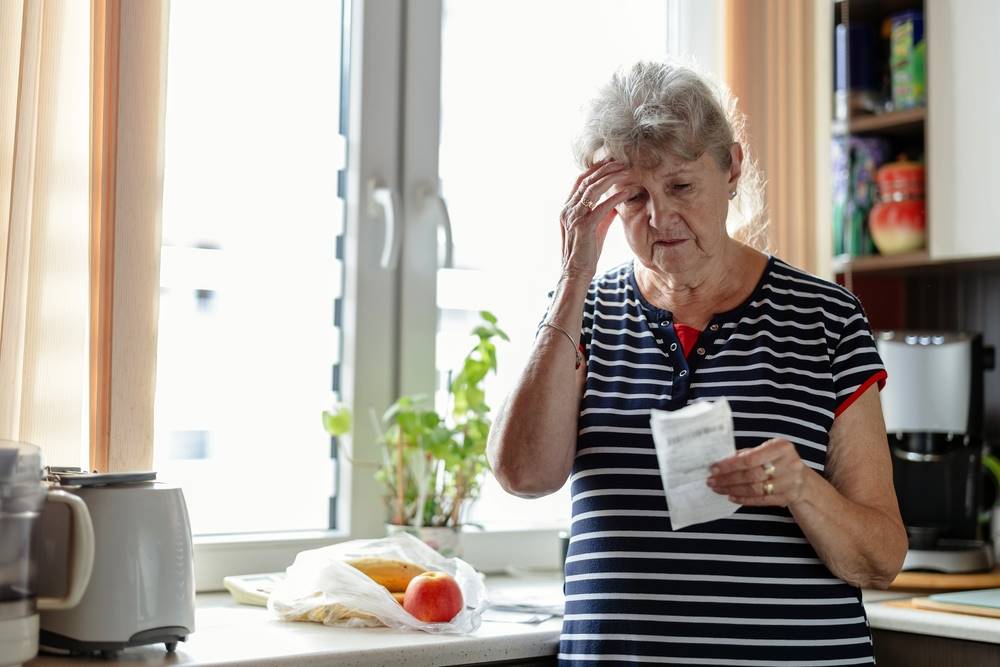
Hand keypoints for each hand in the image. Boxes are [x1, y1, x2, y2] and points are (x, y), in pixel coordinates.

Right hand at [560, 160, 636, 280]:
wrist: (576, 273)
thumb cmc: (586, 253)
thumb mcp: (596, 228)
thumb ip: (603, 213)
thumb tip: (616, 202)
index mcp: (567, 209)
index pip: (580, 181)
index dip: (595, 169)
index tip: (611, 162)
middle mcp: (567, 210)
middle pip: (586, 180)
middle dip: (605, 169)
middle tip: (622, 162)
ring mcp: (574, 217)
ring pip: (592, 189)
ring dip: (611, 178)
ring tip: (626, 172)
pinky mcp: (584, 227)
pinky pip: (601, 206)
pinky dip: (615, 197)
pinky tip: (627, 192)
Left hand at [706, 438, 811, 506]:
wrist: (804, 480)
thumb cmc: (779, 461)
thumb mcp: (768, 450)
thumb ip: (747, 454)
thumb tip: (721, 460)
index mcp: (782, 447)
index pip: (750, 458)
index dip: (730, 465)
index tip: (714, 468)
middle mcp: (789, 464)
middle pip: (751, 474)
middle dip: (728, 478)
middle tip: (712, 481)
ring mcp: (790, 483)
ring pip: (755, 489)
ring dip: (733, 490)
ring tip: (719, 489)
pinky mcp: (788, 498)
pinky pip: (761, 500)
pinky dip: (744, 499)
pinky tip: (732, 497)